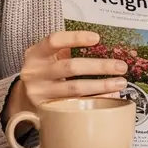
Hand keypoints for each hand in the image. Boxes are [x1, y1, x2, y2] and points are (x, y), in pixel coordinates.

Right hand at [5, 31, 129, 120]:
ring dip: (101, 86)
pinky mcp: (46, 110)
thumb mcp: (50, 55)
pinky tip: (109, 97)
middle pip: (70, 67)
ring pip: (74, 89)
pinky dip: (94, 100)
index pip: (54, 41)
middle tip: (121, 66)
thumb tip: (107, 46)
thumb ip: (69, 49)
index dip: (75, 37)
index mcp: (36, 53)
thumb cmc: (47, 68)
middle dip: (99, 66)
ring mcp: (40, 93)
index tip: (97, 38)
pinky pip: (75, 104)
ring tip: (120, 82)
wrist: (26, 95)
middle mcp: (35, 72)